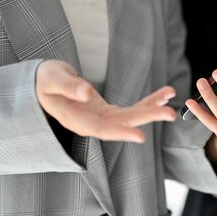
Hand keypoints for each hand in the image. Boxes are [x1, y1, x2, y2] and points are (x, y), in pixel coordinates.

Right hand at [36, 60, 176, 142]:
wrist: (45, 84)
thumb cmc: (46, 80)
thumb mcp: (53, 79)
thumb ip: (68, 86)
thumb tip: (87, 93)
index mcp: (75, 119)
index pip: (100, 129)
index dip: (120, 133)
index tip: (140, 136)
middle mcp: (91, 123)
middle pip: (122, 123)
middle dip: (147, 118)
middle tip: (170, 114)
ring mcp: (102, 119)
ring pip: (131, 116)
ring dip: (153, 108)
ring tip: (171, 96)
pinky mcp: (110, 113)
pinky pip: (132, 109)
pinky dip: (149, 102)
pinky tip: (165, 95)